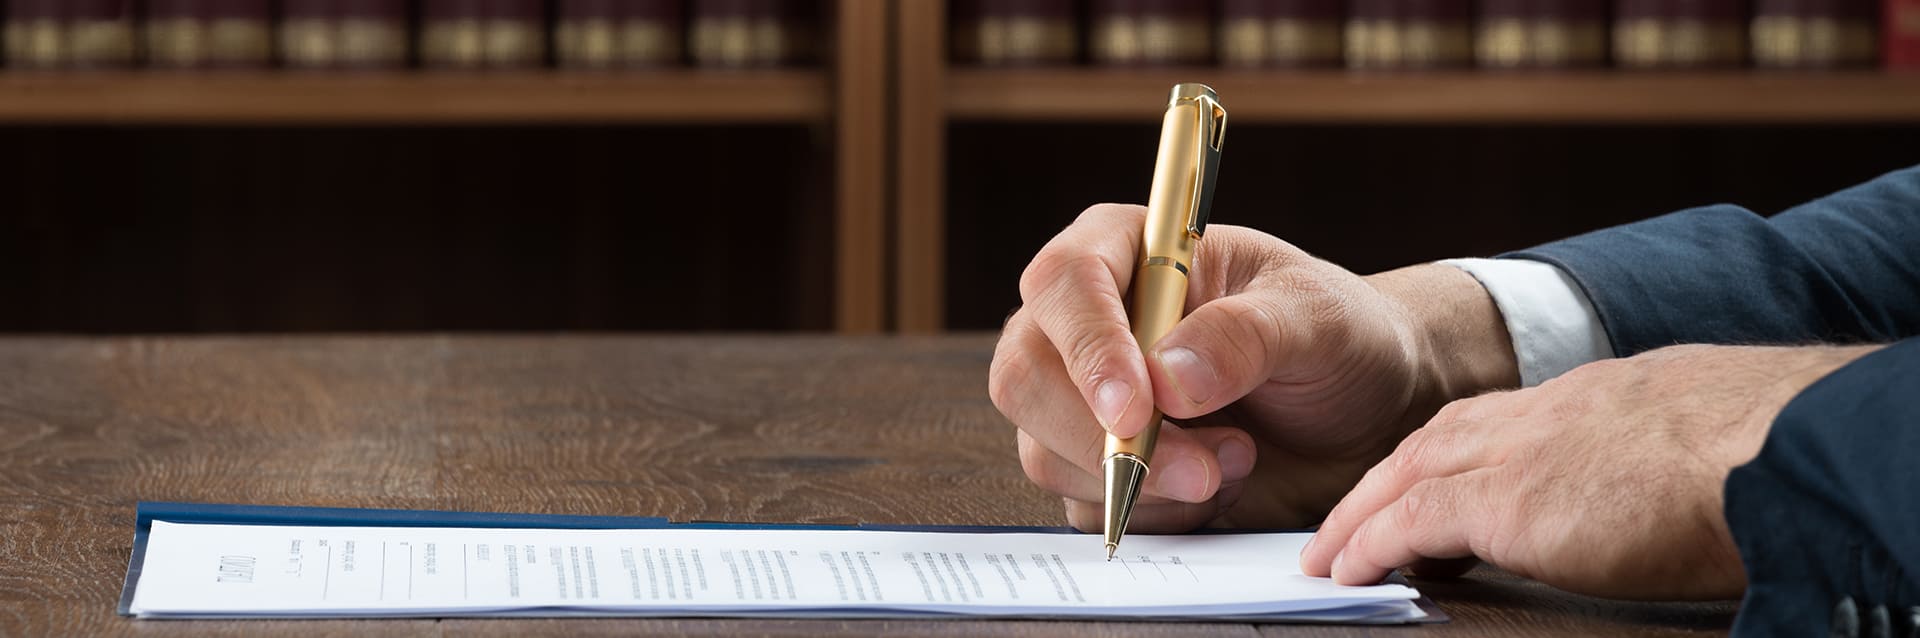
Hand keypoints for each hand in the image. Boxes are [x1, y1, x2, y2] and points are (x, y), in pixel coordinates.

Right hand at [988, 204, 1519, 532]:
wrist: (1364, 414)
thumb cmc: (1337, 338)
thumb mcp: (1316, 319)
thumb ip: (1247, 336)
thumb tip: (1167, 377)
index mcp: (1124, 251)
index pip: (1063, 284)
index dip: (1088, 348)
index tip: (1139, 408)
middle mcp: (1086, 323)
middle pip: (1025, 377)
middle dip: (1105, 438)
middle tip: (1204, 467)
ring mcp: (1080, 399)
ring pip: (1046, 453)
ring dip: (1142, 482)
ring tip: (1237, 459)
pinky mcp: (1096, 467)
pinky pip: (1085, 507)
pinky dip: (1154, 512)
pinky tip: (1216, 486)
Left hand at [1300, 343, 1878, 599]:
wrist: (1774, 447)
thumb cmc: (1765, 451)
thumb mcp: (1701, 435)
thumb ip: (1655, 453)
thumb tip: (1662, 489)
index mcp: (1595, 397)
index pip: (1498, 419)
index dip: (1451, 450)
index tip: (1420, 477)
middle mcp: (1546, 413)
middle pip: (1438, 437)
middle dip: (1386, 477)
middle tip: (1348, 515)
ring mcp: (1521, 454)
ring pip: (1409, 472)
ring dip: (1360, 512)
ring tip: (1329, 553)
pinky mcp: (1508, 503)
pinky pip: (1411, 521)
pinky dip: (1371, 542)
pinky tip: (1347, 568)